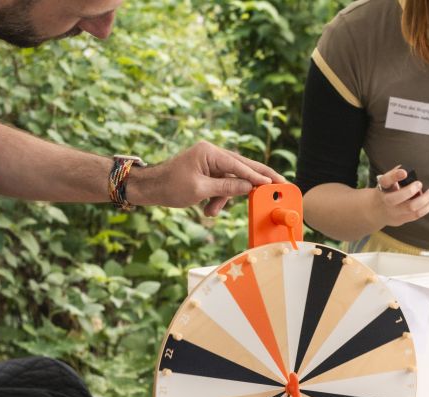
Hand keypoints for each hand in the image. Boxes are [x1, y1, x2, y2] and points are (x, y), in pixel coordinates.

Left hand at [129, 141, 285, 215]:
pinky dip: (217, 198)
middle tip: (279, 183)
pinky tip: (207, 208)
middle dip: (256, 179)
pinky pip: (220, 184)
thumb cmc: (170, 186)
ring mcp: (209, 161)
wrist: (149, 188)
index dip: (257, 176)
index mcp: (209, 152)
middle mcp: (211, 153)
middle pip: (241, 167)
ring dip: (224, 198)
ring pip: (230, 180)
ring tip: (211, 212)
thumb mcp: (200, 190)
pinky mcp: (206, 171)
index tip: (272, 183)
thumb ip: (227, 188)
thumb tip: (249, 187)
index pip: (239, 165)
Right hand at [374, 166, 428, 227]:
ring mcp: (394, 212)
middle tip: (420, 183)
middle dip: (412, 190)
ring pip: (412, 209)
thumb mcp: (387, 182)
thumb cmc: (386, 191)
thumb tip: (407, 169)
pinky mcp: (401, 220)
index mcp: (382, 188)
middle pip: (398, 198)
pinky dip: (428, 206)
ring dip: (426, 199)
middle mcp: (386, 201)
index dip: (395, 176)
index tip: (405, 172)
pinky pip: (417, 215)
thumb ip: (395, 175)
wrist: (376, 211)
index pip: (386, 181)